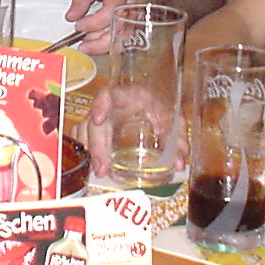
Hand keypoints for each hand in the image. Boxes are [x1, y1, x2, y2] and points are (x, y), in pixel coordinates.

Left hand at [65, 0, 172, 54]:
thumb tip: (71, 15)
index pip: (105, 15)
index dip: (90, 23)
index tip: (78, 24)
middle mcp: (133, 10)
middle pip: (116, 33)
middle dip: (96, 43)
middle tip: (82, 44)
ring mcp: (139, 21)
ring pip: (121, 41)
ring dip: (103, 47)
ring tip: (89, 46)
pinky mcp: (142, 28)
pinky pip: (127, 40)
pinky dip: (112, 44)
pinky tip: (102, 42)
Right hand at [72, 83, 187, 177]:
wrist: (159, 104)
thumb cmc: (164, 107)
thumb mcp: (174, 120)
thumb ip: (178, 140)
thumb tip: (180, 163)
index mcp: (129, 96)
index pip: (107, 94)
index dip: (100, 104)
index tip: (98, 119)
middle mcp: (111, 106)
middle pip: (93, 120)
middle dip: (96, 144)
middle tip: (102, 168)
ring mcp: (103, 117)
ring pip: (85, 129)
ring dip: (89, 150)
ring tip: (98, 171)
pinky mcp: (100, 129)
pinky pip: (85, 136)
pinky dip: (86, 150)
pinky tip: (91, 165)